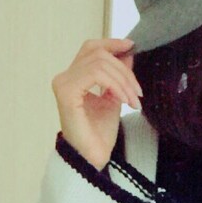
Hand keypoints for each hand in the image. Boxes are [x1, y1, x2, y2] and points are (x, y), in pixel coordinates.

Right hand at [51, 37, 142, 170]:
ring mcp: (63, 84)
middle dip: (124, 70)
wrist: (92, 159)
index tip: (132, 46)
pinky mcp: (66, 92)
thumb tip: (128, 53)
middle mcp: (64, 77)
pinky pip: (96, 75)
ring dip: (123, 80)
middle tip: (137, 92)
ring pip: (99, 63)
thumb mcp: (114, 98)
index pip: (91, 48)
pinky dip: (115, 85)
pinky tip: (123, 100)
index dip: (112, 43)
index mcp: (73, 77)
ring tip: (133, 101)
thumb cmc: (99, 134)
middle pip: (98, 53)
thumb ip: (118, 76)